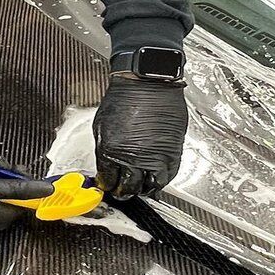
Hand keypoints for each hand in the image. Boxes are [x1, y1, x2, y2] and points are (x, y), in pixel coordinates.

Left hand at [94, 75, 187, 199]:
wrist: (148, 82)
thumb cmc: (125, 97)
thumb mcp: (102, 126)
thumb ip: (105, 150)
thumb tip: (107, 167)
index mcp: (112, 151)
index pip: (108, 180)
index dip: (107, 185)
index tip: (108, 186)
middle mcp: (134, 158)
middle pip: (129, 188)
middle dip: (123, 192)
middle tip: (122, 190)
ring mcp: (156, 157)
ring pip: (150, 187)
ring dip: (143, 189)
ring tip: (140, 185)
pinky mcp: (173, 152)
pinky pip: (169, 176)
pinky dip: (161, 180)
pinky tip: (155, 177)